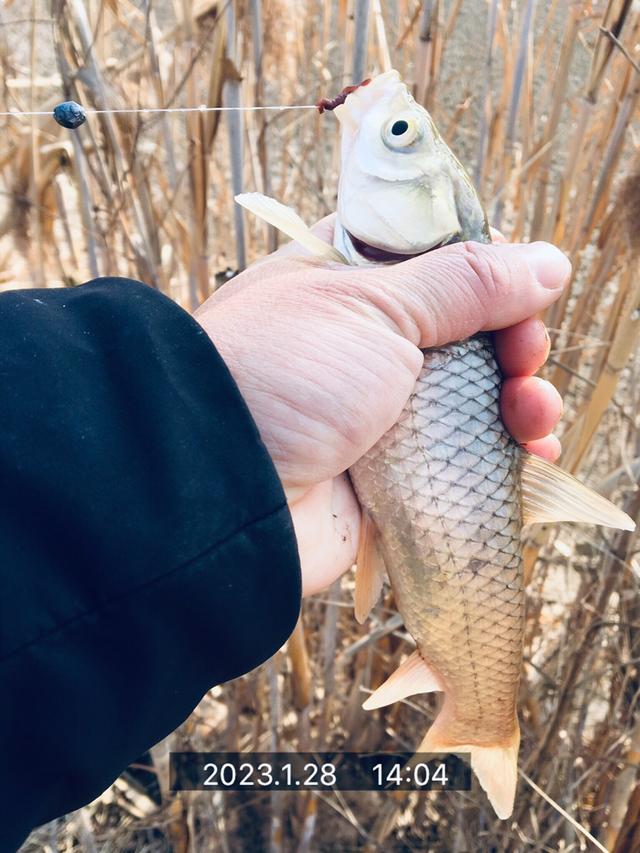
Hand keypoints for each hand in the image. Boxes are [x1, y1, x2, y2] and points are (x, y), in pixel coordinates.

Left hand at [195, 218, 569, 594]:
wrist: (222, 491)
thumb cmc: (284, 374)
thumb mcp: (374, 305)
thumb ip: (463, 283)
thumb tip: (546, 262)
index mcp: (344, 281)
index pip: (432, 258)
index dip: (484, 270)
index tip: (519, 287)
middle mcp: (361, 342)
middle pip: (462, 332)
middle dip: (510, 343)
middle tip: (524, 358)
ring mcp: (374, 410)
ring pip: (469, 399)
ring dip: (517, 402)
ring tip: (534, 414)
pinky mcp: (387, 473)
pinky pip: (458, 459)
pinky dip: (499, 457)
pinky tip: (532, 458)